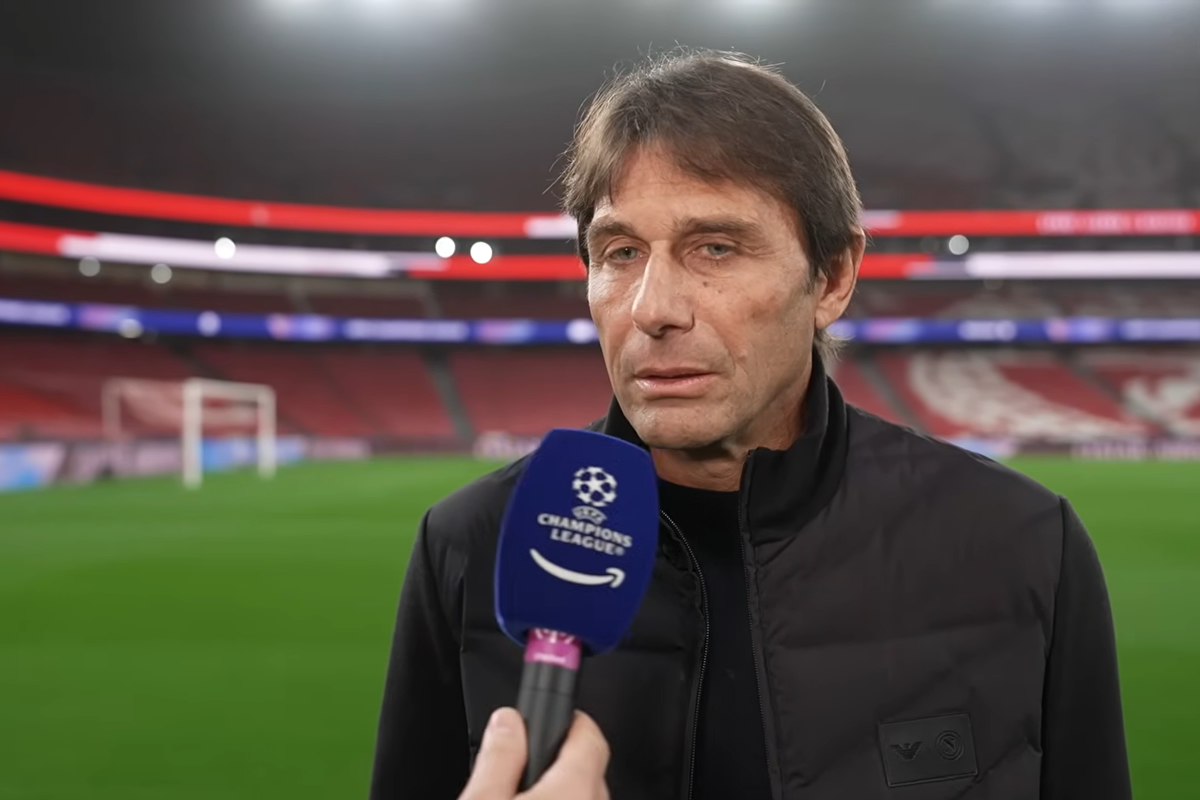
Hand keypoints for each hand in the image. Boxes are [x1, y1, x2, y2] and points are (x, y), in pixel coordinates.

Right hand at [458, 707, 609, 799]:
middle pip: (589, 769)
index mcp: (574, 789)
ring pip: (584, 798)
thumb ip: (498, 757)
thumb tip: (508, 721)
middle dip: (559, 760)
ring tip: (521, 796)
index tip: (547, 716)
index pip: (589, 734)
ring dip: (561, 792)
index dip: (567, 718)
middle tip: (524, 763)